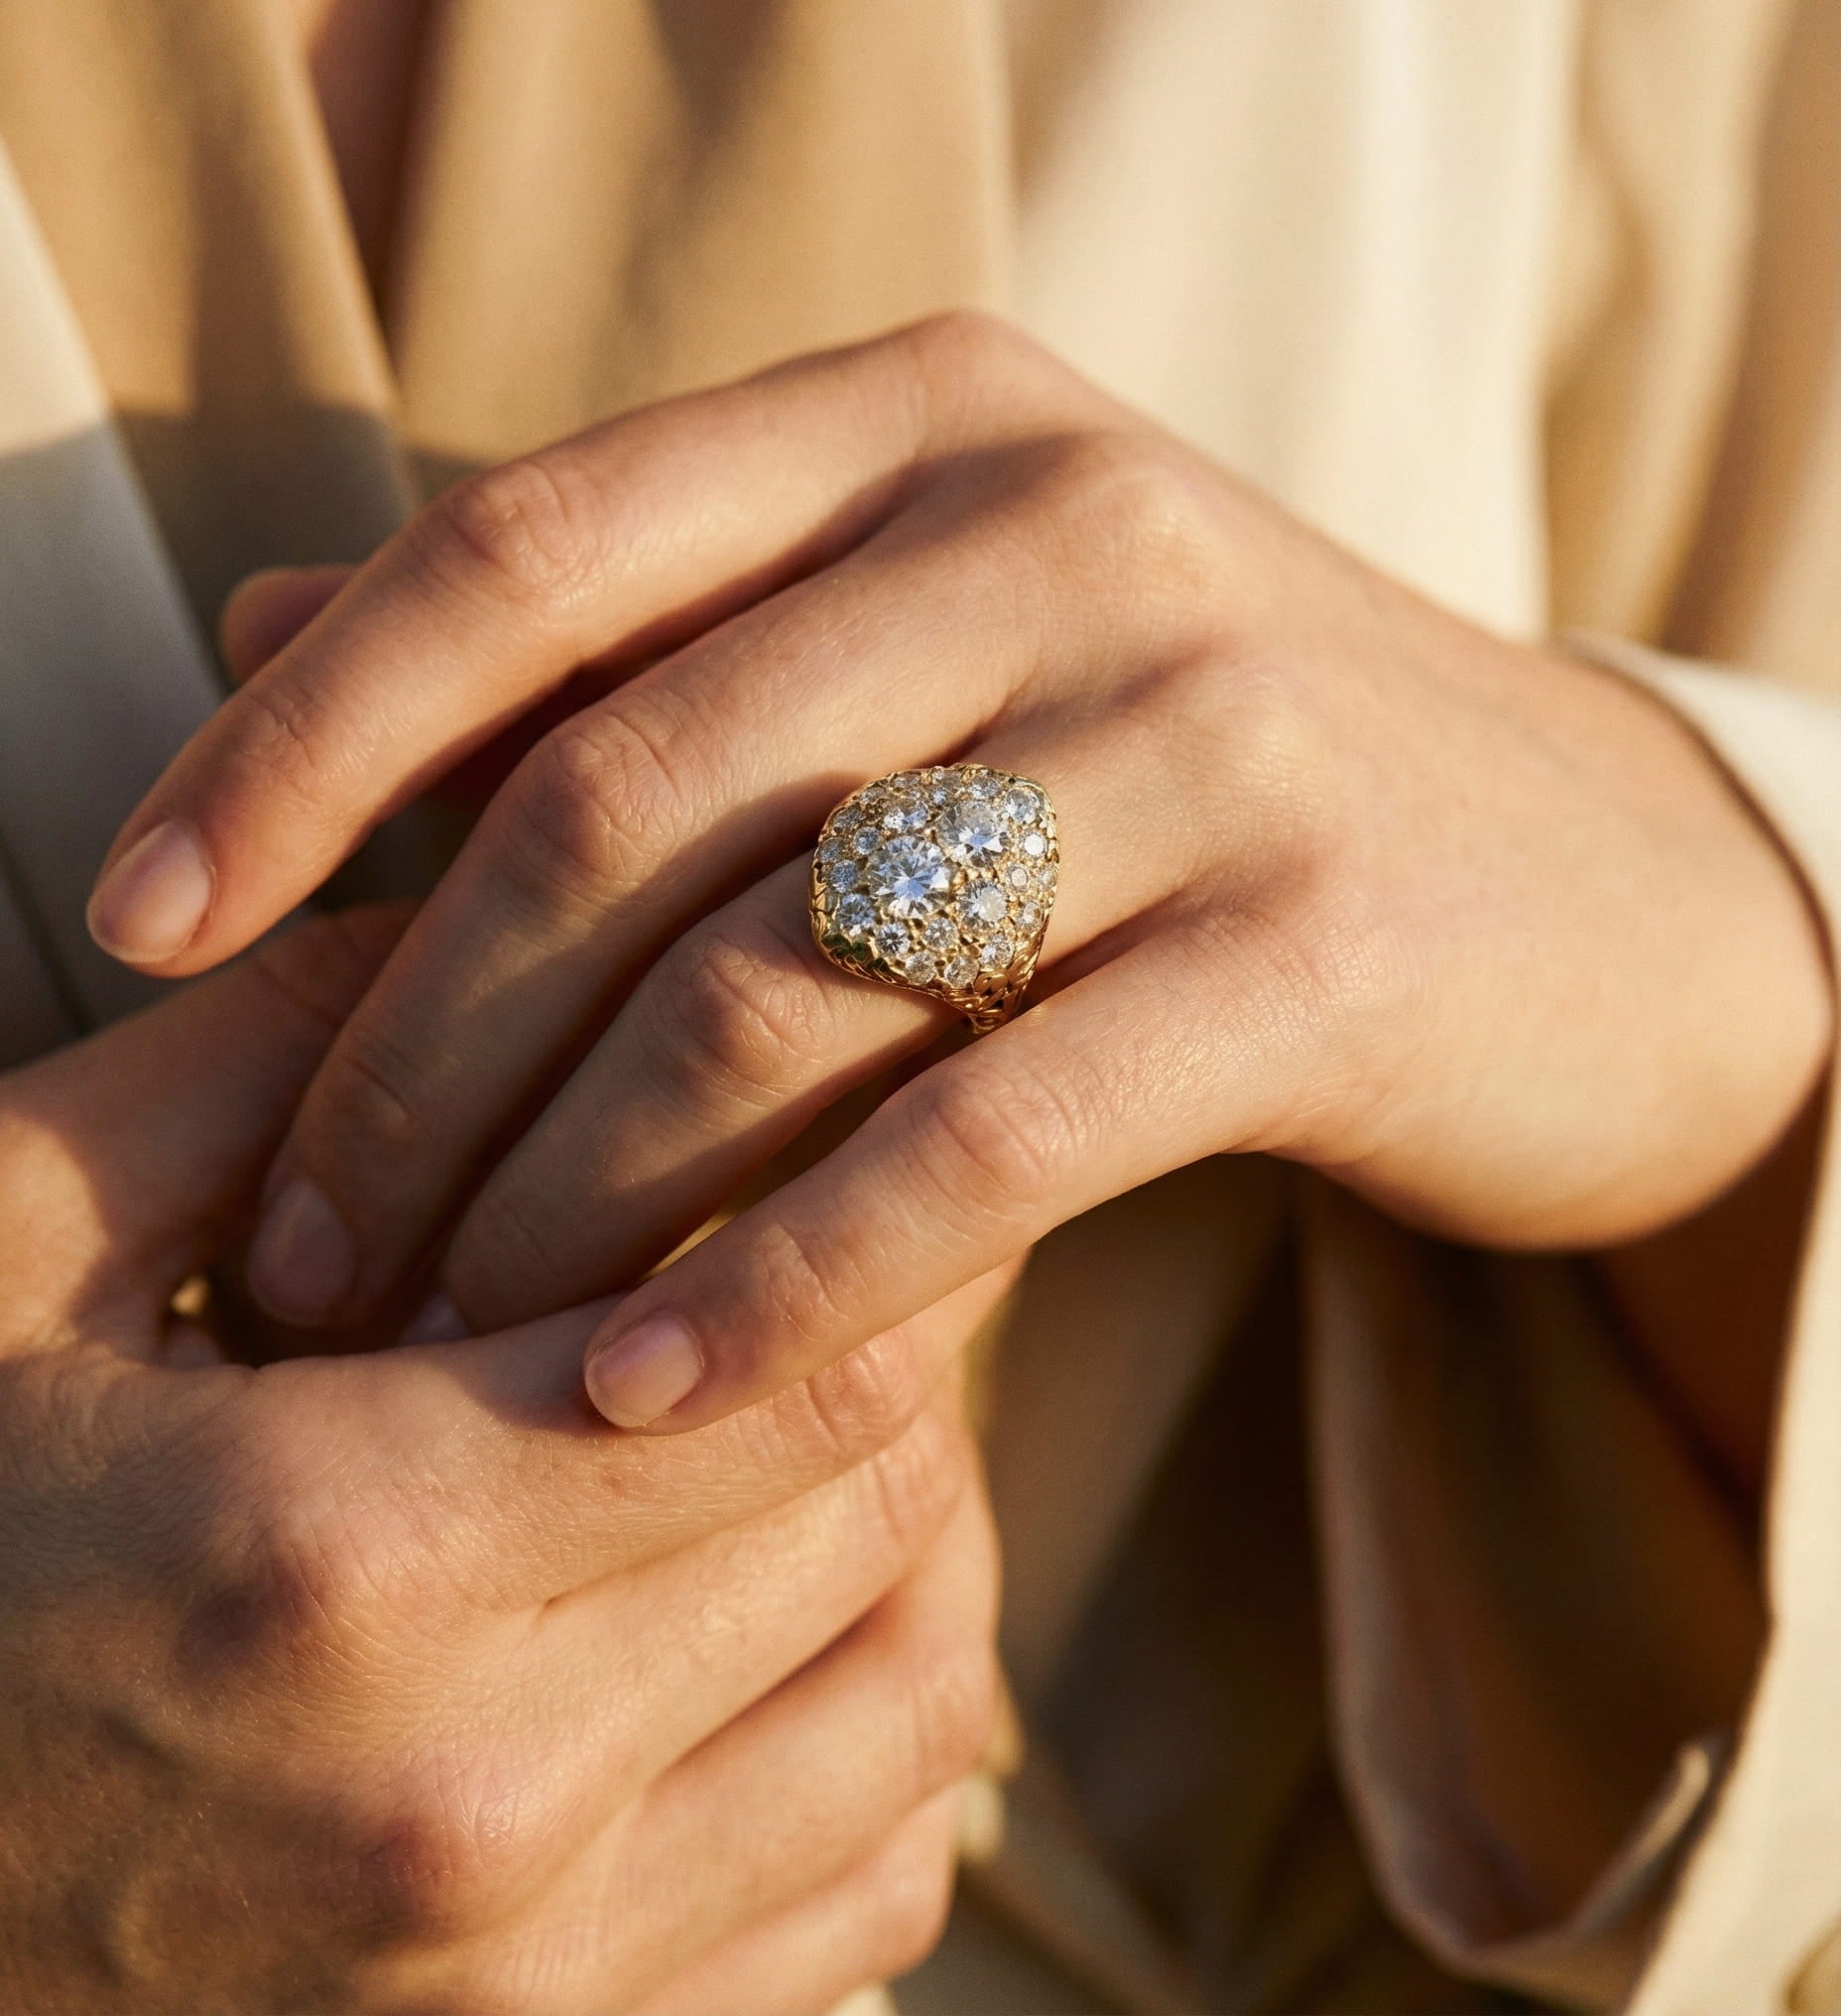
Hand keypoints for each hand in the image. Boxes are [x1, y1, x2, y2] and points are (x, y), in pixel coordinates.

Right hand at [0, 913, 1001, 2012]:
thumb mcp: (1, 1254)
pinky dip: (870, 1767)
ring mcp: (520, 1997)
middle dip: (871, 1369)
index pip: (802, 1368)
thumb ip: (257, 1060)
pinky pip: (861, 1913)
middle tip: (772, 1285)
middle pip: (888, 1523)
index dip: (839, 1239)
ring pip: (920, 1728)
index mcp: (346, 1561)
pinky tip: (755, 1655)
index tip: (784, 1173)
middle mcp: (476, 1807)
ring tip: (779, 1458)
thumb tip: (478, 909)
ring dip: (903, 1558)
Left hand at [88, 314, 1832, 1438]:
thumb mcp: (916, 629)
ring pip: (784, 975)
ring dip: (564, 1193)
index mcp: (920, 414)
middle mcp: (1057, 521)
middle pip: (621, 797)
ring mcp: (1207, 723)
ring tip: (435, 1349)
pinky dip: (790, 1276)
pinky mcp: (1322, 943)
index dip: (296, 743)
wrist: (1578, 880)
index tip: (137, 923)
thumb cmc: (1178, 765)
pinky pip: (986, 1130)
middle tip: (290, 1255)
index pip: (526, 550)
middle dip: (407, 1053)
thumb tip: (272, 628)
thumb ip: (621, 621)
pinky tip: (643, 1394)